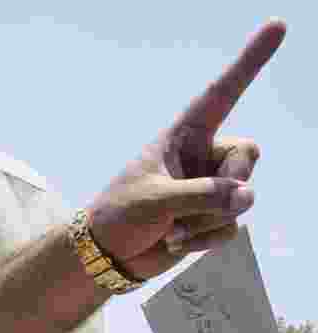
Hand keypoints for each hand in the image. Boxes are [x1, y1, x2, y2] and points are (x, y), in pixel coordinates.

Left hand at [87, 19, 285, 279]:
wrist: (106, 256)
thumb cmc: (119, 217)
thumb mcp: (155, 201)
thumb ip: (202, 196)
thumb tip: (246, 197)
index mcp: (181, 137)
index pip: (221, 94)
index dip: (249, 62)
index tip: (277, 25)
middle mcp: (200, 158)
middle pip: (246, 156)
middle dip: (227, 186)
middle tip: (188, 206)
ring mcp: (208, 189)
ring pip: (242, 200)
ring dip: (206, 222)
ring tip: (169, 230)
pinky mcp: (211, 218)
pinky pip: (232, 228)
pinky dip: (204, 241)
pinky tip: (173, 243)